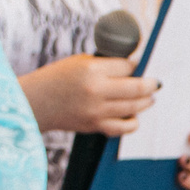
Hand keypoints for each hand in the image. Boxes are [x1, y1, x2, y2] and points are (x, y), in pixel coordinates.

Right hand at [17, 52, 157, 136]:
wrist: (34, 102)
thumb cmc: (56, 78)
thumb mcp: (79, 62)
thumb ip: (105, 64)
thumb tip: (132, 67)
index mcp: (91, 69)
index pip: (127, 66)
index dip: (136, 65)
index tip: (140, 65)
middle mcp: (96, 90)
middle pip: (137, 88)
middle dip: (150, 85)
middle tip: (155, 83)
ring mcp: (96, 111)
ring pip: (134, 107)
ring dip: (146, 102)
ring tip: (148, 98)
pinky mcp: (94, 126)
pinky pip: (123, 127)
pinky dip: (133, 122)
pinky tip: (133, 115)